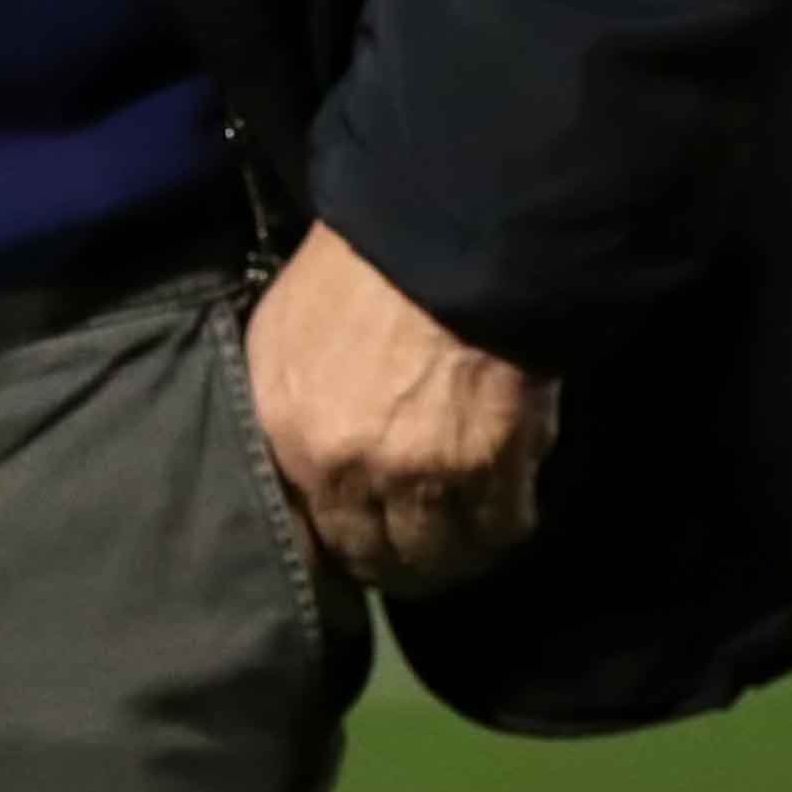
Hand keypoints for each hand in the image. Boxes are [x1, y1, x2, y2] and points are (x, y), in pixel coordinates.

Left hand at [243, 221, 559, 592]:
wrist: (449, 230)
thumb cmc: (361, 266)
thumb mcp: (287, 330)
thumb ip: (289, 405)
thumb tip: (305, 458)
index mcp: (285, 430)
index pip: (300, 532)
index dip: (333, 545)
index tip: (352, 545)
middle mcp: (344, 468)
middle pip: (372, 556)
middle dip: (393, 561)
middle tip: (414, 551)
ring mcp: (420, 476)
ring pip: (439, 556)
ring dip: (452, 554)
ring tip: (464, 540)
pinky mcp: (490, 471)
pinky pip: (499, 529)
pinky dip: (503, 524)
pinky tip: (506, 506)